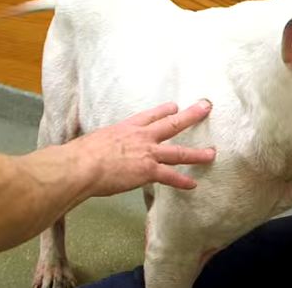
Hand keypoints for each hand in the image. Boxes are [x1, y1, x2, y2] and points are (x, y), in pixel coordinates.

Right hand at [72, 100, 215, 195]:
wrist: (81, 165)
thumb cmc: (79, 155)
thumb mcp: (94, 141)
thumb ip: (102, 145)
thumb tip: (95, 152)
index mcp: (126, 128)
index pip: (150, 116)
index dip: (164, 110)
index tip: (174, 106)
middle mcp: (141, 137)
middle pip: (172, 124)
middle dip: (191, 115)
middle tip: (205, 107)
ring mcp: (147, 153)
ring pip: (178, 152)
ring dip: (197, 153)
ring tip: (211, 154)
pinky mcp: (148, 170)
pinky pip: (170, 177)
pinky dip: (182, 181)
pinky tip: (193, 184)